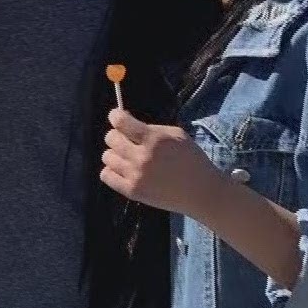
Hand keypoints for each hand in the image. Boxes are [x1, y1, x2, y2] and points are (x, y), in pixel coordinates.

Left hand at [100, 108, 226, 216]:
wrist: (201, 191)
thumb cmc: (191, 160)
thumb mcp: (177, 135)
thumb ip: (151, 128)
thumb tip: (125, 121)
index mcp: (155, 139)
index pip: (121, 122)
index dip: (116, 116)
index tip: (116, 116)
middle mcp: (142, 157)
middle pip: (111, 138)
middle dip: (117, 135)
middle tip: (126, 139)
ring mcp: (136, 175)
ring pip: (107, 156)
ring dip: (115, 154)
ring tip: (128, 157)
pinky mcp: (132, 191)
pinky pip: (106, 175)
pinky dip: (112, 171)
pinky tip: (123, 170)